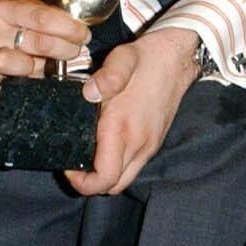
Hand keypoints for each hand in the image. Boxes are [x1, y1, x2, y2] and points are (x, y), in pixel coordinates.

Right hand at [0, 0, 87, 107]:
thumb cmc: (19, 25)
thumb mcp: (32, 13)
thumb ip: (51, 20)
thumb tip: (81, 33)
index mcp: (3, 9)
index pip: (41, 17)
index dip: (68, 28)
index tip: (83, 35)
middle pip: (35, 42)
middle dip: (64, 48)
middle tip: (74, 50)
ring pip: (8, 62)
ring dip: (38, 67)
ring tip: (52, 67)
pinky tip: (11, 91)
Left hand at [65, 28, 200, 195]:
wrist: (176, 59)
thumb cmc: (147, 59)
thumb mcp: (123, 59)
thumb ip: (108, 76)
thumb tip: (89, 92)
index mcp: (125, 129)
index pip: (105, 178)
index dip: (82, 182)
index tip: (68, 165)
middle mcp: (139, 144)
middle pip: (113, 186)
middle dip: (90, 183)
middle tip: (73, 162)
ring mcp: (148, 147)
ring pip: (123, 180)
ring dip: (104, 175)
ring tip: (86, 153)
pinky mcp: (152, 144)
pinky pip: (132, 167)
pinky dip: (115, 165)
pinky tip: (103, 144)